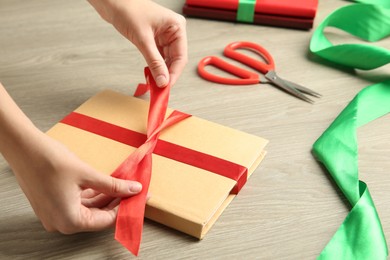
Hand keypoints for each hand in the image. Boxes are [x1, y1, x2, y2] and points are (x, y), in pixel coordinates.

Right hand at [0, 84, 141, 233]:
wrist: (23, 147)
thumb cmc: (49, 161)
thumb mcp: (87, 175)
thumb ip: (113, 185)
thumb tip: (134, 190)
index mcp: (70, 221)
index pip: (106, 220)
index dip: (125, 207)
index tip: (141, 197)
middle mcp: (61, 223)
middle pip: (98, 215)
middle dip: (117, 201)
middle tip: (135, 190)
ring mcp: (56, 214)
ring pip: (89, 208)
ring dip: (107, 197)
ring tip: (124, 184)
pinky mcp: (54, 204)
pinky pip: (79, 202)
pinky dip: (94, 194)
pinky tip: (107, 183)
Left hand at [88, 0, 187, 86]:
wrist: (112, 1)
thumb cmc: (127, 10)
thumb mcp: (143, 39)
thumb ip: (154, 62)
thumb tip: (163, 80)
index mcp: (177, 26)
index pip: (180, 56)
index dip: (174, 73)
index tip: (166, 86)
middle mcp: (173, 31)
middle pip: (175, 59)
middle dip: (167, 74)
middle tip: (160, 89)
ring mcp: (164, 35)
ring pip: (167, 60)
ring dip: (161, 72)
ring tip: (154, 84)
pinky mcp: (155, 39)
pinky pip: (158, 57)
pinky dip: (155, 66)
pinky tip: (151, 74)